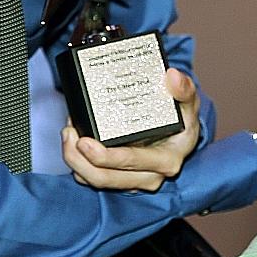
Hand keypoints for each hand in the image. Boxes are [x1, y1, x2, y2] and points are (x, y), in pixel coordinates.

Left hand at [61, 68, 200, 190]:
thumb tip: (173, 76)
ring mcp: (135, 180)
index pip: (131, 162)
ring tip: (68, 134)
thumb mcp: (189, 104)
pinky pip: (93, 178)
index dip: (105, 156)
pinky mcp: (121, 179)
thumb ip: (184, 89)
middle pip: (106, 178)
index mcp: (167, 160)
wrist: (182, 136)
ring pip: (96, 181)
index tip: (84, 140)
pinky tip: (74, 141)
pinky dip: (79, 163)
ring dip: (75, 161)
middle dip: (79, 159)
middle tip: (69, 134)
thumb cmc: (183, 121)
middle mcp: (150, 176)